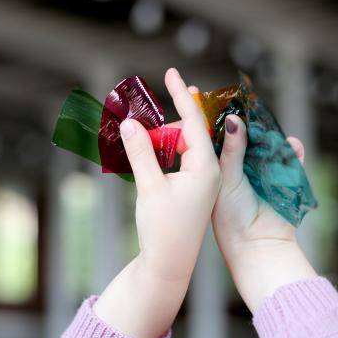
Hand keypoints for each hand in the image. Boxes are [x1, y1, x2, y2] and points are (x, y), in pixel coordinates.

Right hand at [93, 68, 221, 337]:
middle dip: (168, 119)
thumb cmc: (163, 228)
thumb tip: (129, 121)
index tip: (172, 72)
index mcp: (206, 167)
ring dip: (163, 137)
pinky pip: (179, 159)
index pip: (195, 121)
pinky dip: (164, 151)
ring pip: (183, 145)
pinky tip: (148, 151)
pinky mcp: (191, 189)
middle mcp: (208, 171)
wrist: (168, 265)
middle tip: (146, 113)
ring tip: (141, 136)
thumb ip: (140, 152)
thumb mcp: (149, 186)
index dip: (181, 95)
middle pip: (189, 131)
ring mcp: (201, 180)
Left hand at [212, 113, 316, 312]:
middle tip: (245, 103)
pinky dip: (292, 151)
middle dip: (244, 118)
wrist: (258, 246)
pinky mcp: (281, 177)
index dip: (204, 112)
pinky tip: (293, 144)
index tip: (192, 87)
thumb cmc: (233, 219)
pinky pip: (289, 158)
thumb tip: (233, 120)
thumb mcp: (228, 180)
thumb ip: (232, 151)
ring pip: (265, 142)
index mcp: (215, 165)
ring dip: (269, 133)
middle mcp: (236, 165)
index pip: (208, 132)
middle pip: (240, 133)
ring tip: (268, 123)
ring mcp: (260, 170)